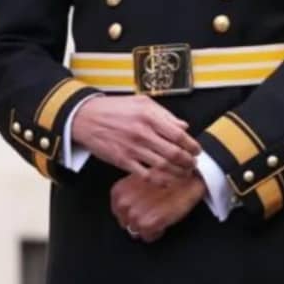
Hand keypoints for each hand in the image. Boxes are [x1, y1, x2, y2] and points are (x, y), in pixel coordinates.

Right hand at [72, 94, 201, 184]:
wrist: (86, 117)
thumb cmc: (114, 108)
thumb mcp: (142, 102)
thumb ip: (165, 114)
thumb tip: (183, 126)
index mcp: (150, 117)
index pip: (179, 135)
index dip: (192, 145)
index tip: (196, 150)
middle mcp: (143, 133)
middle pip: (174, 153)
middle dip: (188, 162)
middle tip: (193, 164)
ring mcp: (132, 148)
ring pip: (162, 166)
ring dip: (177, 173)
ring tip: (184, 174)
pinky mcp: (122, 161)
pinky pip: (145, 175)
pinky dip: (159, 180)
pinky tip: (166, 181)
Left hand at [111, 173, 206, 242]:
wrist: (190, 176)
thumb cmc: (170, 176)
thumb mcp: (141, 179)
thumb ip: (131, 193)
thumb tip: (132, 206)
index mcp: (118, 191)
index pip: (119, 213)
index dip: (134, 212)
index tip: (145, 207)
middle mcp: (123, 203)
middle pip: (127, 224)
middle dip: (140, 219)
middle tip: (154, 210)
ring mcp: (134, 215)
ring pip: (137, 231)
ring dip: (149, 226)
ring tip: (161, 213)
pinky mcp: (148, 223)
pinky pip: (149, 237)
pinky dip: (158, 231)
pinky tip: (165, 219)